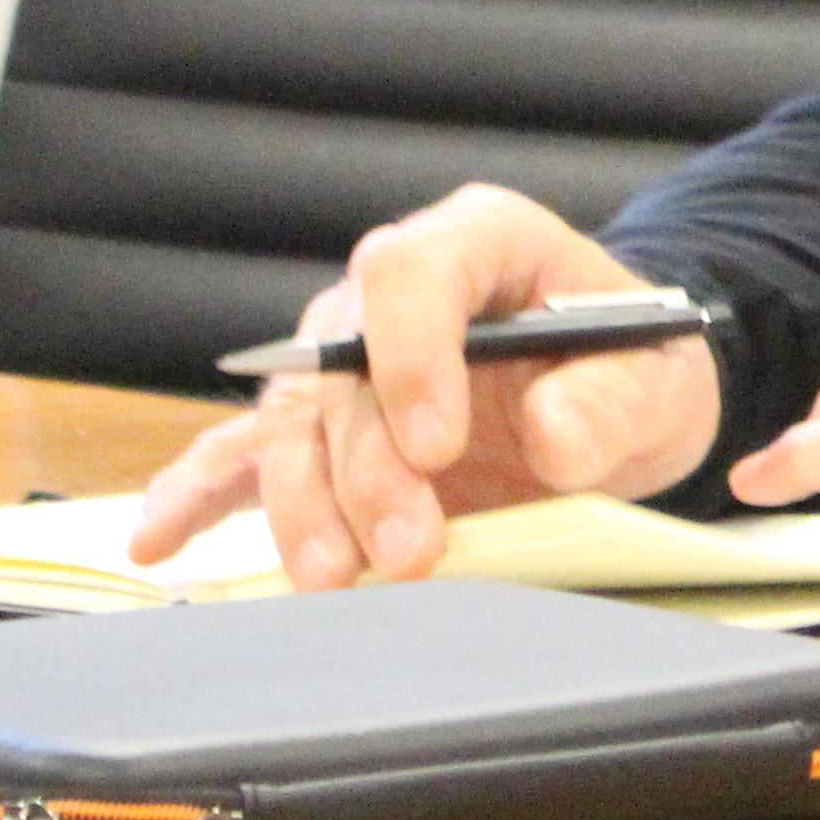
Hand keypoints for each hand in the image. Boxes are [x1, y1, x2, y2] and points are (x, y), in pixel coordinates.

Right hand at [126, 185, 723, 590]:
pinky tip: (159, 539)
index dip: (410, 355)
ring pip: (293, 423)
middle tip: (407, 552)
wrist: (619, 400)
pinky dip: (199, 495)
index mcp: (481, 241)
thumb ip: (613, 403)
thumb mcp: (659, 380)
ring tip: (336, 578)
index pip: (411, 273)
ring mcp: (344, 361)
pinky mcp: (324, 429)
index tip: (438, 447)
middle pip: (342, 369)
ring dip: (305, 505)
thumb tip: (557, 436)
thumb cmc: (636, 369)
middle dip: (368, 469)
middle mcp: (391, 296)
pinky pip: (243, 452)